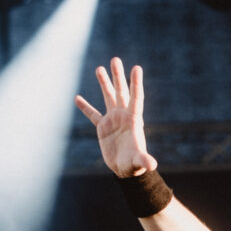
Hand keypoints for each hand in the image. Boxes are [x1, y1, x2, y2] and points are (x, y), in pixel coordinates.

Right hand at [75, 57, 157, 177]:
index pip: (136, 98)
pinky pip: (93, 114)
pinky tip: (77, 98)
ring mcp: (113, 120)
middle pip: (121, 92)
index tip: (136, 68)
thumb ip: (144, 160)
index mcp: (133, 120)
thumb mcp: (139, 162)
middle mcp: (123, 116)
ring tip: (99, 68)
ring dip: (104, 83)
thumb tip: (152, 165)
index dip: (135, 83)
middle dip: (118, 76)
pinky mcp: (103, 127)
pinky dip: (85, 107)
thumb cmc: (134, 165)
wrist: (125, 170)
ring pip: (108, 97)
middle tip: (115, 60)